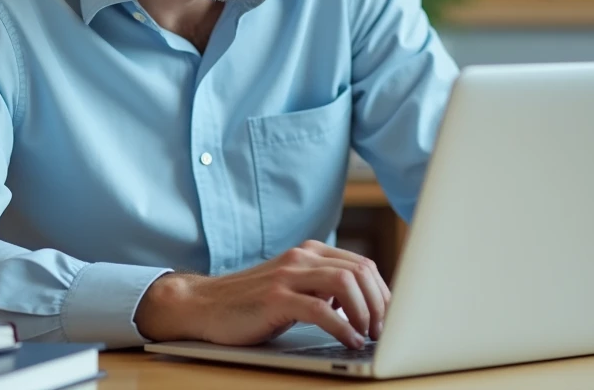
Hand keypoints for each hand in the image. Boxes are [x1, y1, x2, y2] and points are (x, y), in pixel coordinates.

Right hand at [134, 240, 389, 348]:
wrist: (203, 305)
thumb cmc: (251, 304)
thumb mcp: (293, 289)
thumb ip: (323, 289)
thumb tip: (366, 307)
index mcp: (309, 253)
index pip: (361, 264)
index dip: (382, 293)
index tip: (390, 318)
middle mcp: (301, 258)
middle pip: (359, 271)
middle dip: (380, 304)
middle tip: (383, 331)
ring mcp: (287, 275)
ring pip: (346, 283)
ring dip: (365, 313)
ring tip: (368, 335)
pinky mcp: (275, 298)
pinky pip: (321, 309)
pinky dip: (343, 327)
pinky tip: (349, 341)